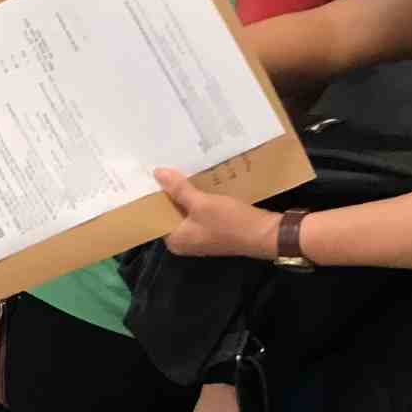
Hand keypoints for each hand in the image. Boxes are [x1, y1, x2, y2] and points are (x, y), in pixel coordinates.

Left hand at [157, 168, 280, 258]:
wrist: (265, 234)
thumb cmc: (229, 222)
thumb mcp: (201, 203)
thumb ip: (178, 189)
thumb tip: (157, 173)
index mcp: (175, 240)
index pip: (155, 217)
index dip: (152, 198)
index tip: (147, 179)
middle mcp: (184, 242)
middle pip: (169, 214)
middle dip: (167, 194)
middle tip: (160, 170)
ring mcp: (199, 237)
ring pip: (184, 212)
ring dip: (183, 195)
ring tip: (175, 172)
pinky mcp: (212, 230)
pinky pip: (197, 213)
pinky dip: (195, 200)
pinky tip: (195, 183)